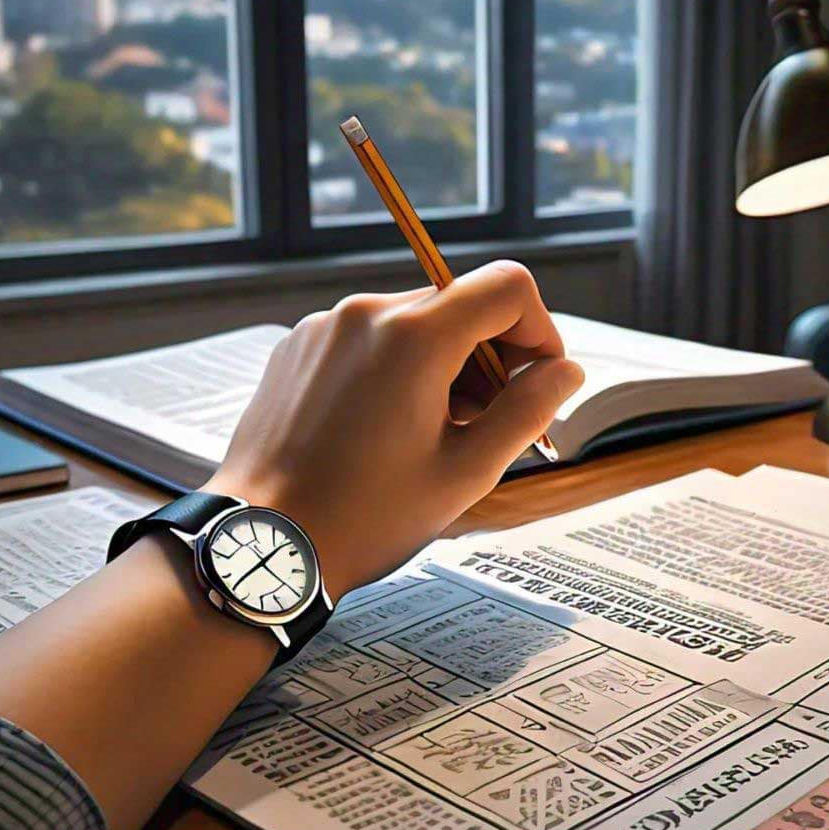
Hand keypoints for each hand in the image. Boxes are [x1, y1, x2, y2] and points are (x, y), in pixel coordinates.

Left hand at [208, 261, 583, 593]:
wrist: (263, 541)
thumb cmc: (364, 517)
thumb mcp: (467, 471)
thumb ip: (528, 410)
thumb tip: (565, 372)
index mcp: (414, 336)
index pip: (508, 287)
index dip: (540, 331)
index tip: (537, 382)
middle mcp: (367, 314)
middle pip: (461, 304)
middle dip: (491, 357)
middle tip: (488, 425)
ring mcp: (325, 327)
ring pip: (414, 323)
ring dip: (443, 366)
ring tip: (432, 436)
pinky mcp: (298, 347)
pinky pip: (369, 340)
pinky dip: (395, 370)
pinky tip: (386, 430)